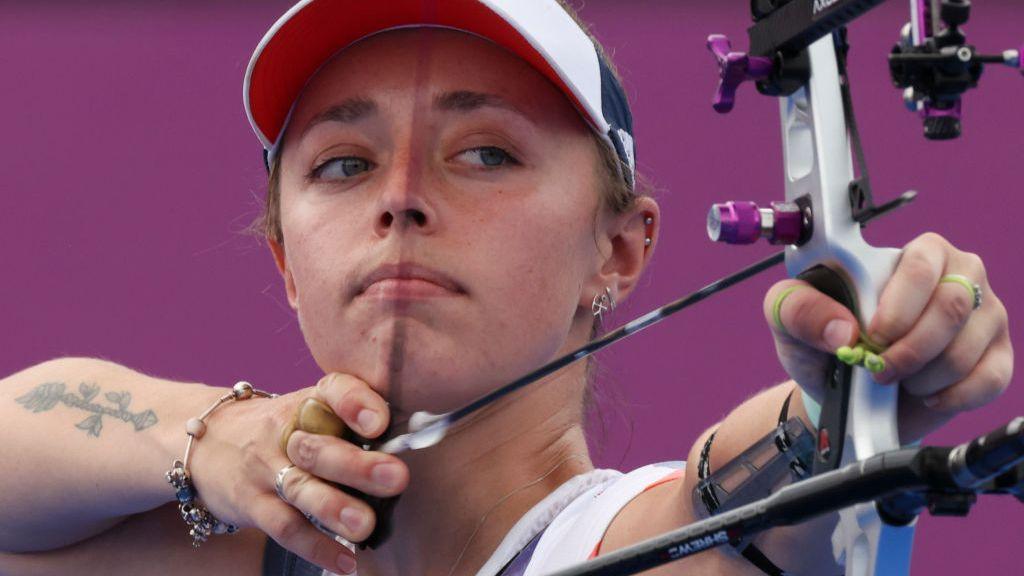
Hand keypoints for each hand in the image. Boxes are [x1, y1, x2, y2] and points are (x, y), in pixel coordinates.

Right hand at [187, 373, 408, 573]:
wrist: (210, 442)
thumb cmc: (287, 429)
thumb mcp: (314, 411)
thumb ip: (358, 421)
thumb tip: (423, 437)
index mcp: (309, 401)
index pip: (332, 390)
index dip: (354, 403)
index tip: (379, 422)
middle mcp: (286, 432)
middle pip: (318, 447)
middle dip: (357, 465)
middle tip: (397, 477)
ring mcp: (265, 468)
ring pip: (300, 489)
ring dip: (334, 508)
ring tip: (366, 526)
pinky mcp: (252, 504)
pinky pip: (284, 527)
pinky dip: (315, 548)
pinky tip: (346, 562)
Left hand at [763, 232, 1012, 440]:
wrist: (840, 393)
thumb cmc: (820, 342)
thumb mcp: (788, 318)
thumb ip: (800, 309)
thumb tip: (843, 330)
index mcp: (910, 255)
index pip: (922, 262)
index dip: (899, 306)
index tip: (872, 336)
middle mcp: (956, 276)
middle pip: (953, 305)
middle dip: (910, 348)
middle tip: (879, 368)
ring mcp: (983, 315)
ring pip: (968, 347)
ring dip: (923, 376)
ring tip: (897, 378)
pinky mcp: (996, 356)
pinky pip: (990, 377)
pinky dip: (952, 395)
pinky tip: (925, 393)